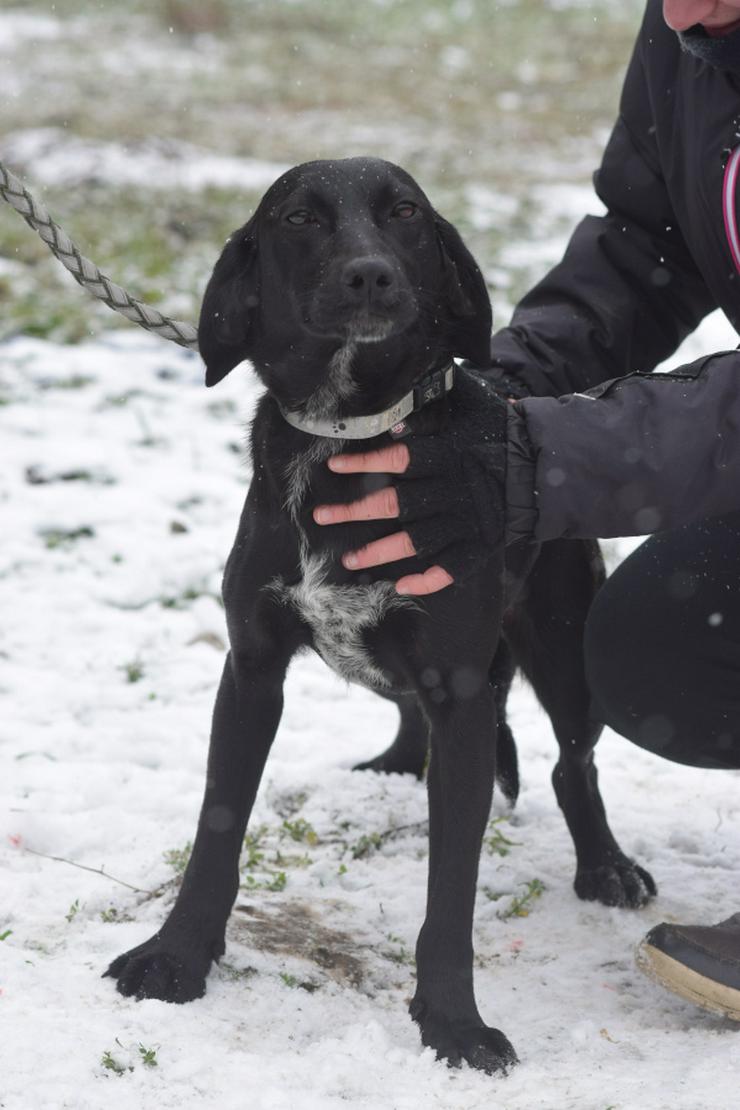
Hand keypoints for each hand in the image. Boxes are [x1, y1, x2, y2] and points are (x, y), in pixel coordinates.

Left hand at [313, 371, 508, 595]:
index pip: (398, 460)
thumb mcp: (472, 400)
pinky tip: (402, 585)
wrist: (543, 466)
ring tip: (349, 560)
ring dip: (379, 552)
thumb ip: (438, 393)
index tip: (333, 466)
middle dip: (354, 513)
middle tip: (320, 517)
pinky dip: (427, 579)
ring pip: (413, 542)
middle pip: (394, 505)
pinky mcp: (478, 545)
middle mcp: (449, 491)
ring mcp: (463, 522)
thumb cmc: (501, 429)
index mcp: (446, 455)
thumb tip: (399, 395)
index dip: (364, 462)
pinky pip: (450, 568)